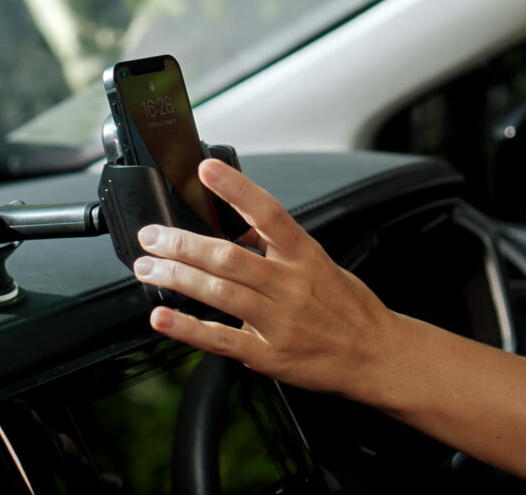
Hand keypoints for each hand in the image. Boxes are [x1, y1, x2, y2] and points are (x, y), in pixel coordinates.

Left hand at [133, 159, 409, 398]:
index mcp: (305, 256)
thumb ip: (277, 247)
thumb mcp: (320, 264)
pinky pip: (220, 339)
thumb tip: (236, 225)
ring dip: (177, 277)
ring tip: (147, 268)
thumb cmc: (347, 307)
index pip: (269, 212)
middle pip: (229, 257)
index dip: (237, 188)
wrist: (377, 355)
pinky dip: (187, 327)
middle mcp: (291, 285)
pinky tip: (162, 315)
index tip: (206, 169)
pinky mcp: (269, 355)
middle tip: (152, 235)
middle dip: (182, 243)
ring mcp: (279, 321)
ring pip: (219, 293)